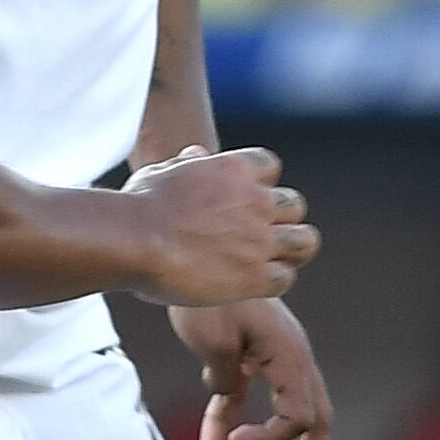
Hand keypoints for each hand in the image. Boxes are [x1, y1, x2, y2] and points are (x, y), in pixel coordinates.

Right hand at [123, 145, 315, 306]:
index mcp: (235, 169)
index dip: (259, 184)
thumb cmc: (137, 206)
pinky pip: (286, 278)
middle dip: (281, 220)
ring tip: (271, 262)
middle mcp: (256, 200)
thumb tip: (196, 154)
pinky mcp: (255, 275)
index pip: (269, 166)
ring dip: (292, 251)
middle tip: (260, 237)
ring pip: (306, 241)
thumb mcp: (161, 173)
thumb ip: (185, 165)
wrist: (133, 240)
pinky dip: (273, 281)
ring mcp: (260, 238)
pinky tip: (251, 285)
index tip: (241, 200)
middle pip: (295, 206)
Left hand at [174, 295, 334, 439]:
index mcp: (291, 356)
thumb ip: (227, 382)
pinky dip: (233, 418)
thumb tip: (228, 402)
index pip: (300, 418)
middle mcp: (291, 357)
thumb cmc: (203, 295)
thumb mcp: (214, 341)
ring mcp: (271, 355)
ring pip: (285, 410)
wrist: (183, 254)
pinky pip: (249, 394)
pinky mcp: (246, 353)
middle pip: (314, 419)